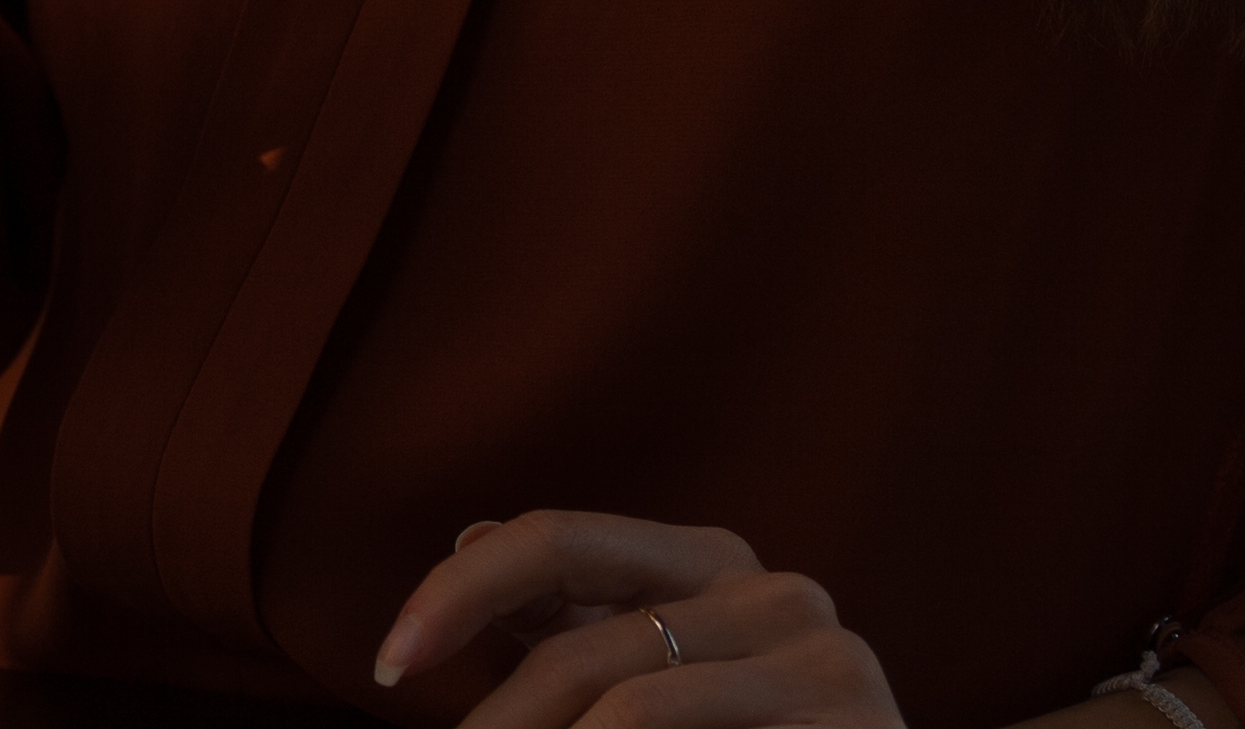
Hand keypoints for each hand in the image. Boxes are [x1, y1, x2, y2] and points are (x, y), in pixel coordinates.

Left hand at [376, 513, 907, 727]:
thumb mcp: (657, 667)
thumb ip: (576, 615)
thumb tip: (468, 533)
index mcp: (710, 559)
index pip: (553, 541)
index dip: (458, 592)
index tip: (389, 662)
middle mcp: (775, 590)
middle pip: (585, 645)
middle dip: (501, 716)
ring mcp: (826, 657)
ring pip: (630, 707)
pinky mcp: (855, 724)